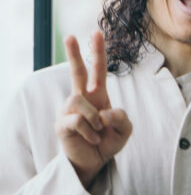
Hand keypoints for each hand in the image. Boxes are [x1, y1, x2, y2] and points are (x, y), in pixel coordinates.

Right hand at [54, 31, 131, 187]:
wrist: (94, 162)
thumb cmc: (108, 141)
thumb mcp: (125, 130)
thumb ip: (122, 118)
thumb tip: (104, 111)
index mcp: (98, 96)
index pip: (98, 70)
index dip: (97, 52)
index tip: (96, 33)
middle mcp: (82, 99)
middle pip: (76, 72)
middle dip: (74, 54)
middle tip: (70, 36)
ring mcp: (69, 111)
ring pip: (80, 102)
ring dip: (95, 119)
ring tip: (99, 131)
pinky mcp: (61, 124)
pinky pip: (77, 121)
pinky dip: (91, 131)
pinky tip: (93, 138)